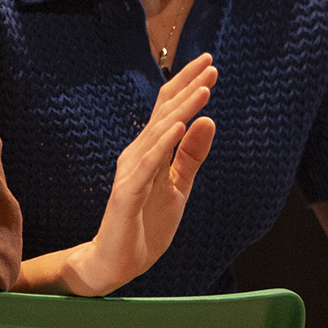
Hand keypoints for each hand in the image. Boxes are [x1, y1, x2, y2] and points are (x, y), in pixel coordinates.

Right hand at [65, 54, 218, 295]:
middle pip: (163, 113)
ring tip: (204, 90)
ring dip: (181, 110)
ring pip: (157, 134)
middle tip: (211, 65)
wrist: (116, 263)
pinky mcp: (126, 194)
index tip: (210, 66)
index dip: (187, 87)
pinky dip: (162, 144)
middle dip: (188, 88)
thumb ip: (191, 156)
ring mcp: (130, 173)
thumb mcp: (178, 187)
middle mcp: (137, 154)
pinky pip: (146, 165)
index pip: (169, 111)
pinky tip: (178, 127)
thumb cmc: (146, 224)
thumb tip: (209, 120)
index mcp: (150, 151)